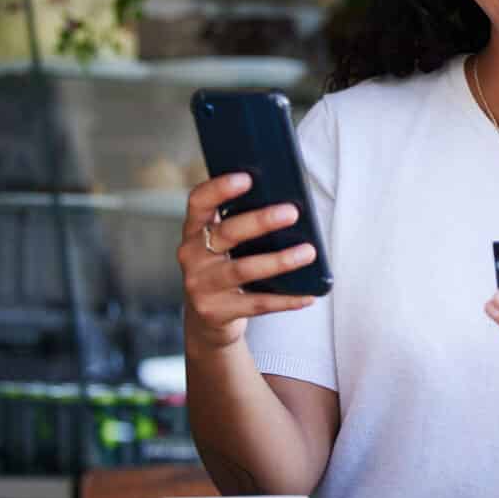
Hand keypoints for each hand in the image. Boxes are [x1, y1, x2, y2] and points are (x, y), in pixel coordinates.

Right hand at [177, 172, 318, 350]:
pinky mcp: (214, 311)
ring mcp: (200, 285)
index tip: (247, 178)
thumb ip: (240, 226)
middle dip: (260, 221)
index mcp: (194, 231)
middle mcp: (191, 256)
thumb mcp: (223, 246)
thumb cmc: (224, 269)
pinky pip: (256, 304)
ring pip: (242, 270)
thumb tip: (287, 207)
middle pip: (225, 233)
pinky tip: (307, 295)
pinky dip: (285, 299)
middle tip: (292, 212)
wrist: (206, 320)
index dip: (219, 188)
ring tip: (307, 252)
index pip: (198, 202)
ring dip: (278, 261)